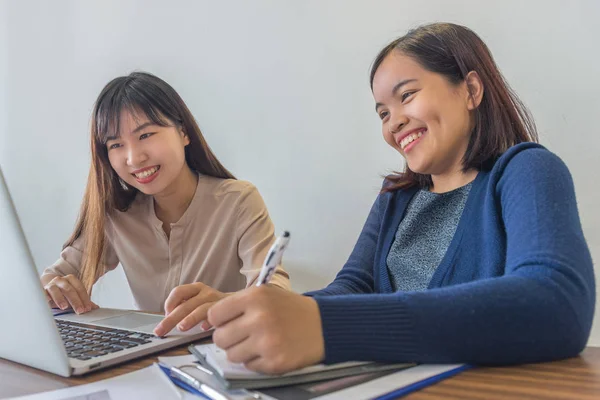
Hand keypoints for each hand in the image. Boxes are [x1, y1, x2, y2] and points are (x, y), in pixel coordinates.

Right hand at [43, 274, 97, 313]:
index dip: (84, 299)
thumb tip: (95, 308)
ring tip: (64, 307)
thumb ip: (83, 301)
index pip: (79, 288)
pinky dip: (45, 297)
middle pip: (69, 289)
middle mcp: (60, 280)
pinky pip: (42, 293)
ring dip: (60, 298)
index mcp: (71, 279)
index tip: (88, 309)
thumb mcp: (73, 296)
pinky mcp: (41, 291)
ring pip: (55, 290)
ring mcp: (50, 285)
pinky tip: (48, 302)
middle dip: (76, 301)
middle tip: (80, 311)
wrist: (47, 288)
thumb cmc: (63, 293)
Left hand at [154, 282, 228, 336]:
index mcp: (196, 288)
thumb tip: (167, 320)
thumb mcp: (197, 301)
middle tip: (160, 331)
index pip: (178, 291)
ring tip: (181, 328)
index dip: (169, 303)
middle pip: (186, 304)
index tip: (165, 316)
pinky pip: (216, 316)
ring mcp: (216, 301)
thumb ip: (184, 306)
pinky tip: (204, 328)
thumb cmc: (212, 305)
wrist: (238, 304)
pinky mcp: (227, 311)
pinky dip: (209, 321)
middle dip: (171, 319)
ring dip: (190, 318)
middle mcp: (205, 293)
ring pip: (200, 309)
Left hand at [208, 285, 324, 374]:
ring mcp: (267, 342)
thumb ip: (238, 304)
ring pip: (232, 355)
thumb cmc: (291, 309)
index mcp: (255, 297)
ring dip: (241, 351)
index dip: (220, 320)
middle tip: (243, 335)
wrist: (323, 325)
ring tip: (258, 342)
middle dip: (229, 338)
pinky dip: (256, 361)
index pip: (215, 314)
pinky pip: (249, 366)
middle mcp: (259, 318)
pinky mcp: (274, 362)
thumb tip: (210, 321)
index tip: (229, 322)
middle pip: (220, 338)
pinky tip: (270, 350)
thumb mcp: (266, 294)